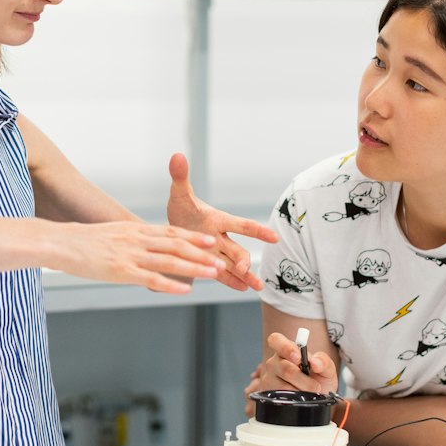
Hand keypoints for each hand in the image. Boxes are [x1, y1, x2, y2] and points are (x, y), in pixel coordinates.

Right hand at [45, 220, 225, 295]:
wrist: (60, 242)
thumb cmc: (82, 241)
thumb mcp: (111, 234)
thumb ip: (130, 240)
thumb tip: (143, 246)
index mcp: (134, 230)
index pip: (170, 232)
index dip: (193, 237)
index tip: (211, 240)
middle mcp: (137, 240)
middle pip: (176, 246)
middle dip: (202, 253)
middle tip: (221, 260)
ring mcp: (130, 255)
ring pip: (169, 261)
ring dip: (194, 267)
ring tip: (212, 273)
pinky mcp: (121, 271)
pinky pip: (150, 278)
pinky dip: (170, 284)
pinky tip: (184, 290)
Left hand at [167, 153, 278, 291]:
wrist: (172, 227)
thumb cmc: (181, 208)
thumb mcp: (179, 194)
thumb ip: (180, 177)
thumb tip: (177, 155)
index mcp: (217, 220)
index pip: (240, 225)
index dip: (257, 230)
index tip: (273, 237)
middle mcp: (220, 237)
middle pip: (237, 250)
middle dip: (243, 261)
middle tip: (245, 270)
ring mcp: (216, 252)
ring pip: (234, 265)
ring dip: (245, 275)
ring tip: (257, 288)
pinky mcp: (208, 264)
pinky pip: (222, 275)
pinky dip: (232, 282)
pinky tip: (243, 290)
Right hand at [243, 331, 337, 412]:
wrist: (318, 400)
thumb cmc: (320, 380)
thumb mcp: (327, 369)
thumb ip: (324, 362)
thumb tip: (315, 362)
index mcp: (286, 349)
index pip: (276, 340)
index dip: (285, 348)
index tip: (299, 357)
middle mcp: (274, 362)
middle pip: (284, 367)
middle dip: (302, 378)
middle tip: (315, 386)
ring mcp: (269, 379)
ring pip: (282, 385)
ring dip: (300, 391)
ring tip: (309, 392)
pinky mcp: (268, 394)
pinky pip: (280, 398)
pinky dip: (294, 399)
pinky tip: (300, 398)